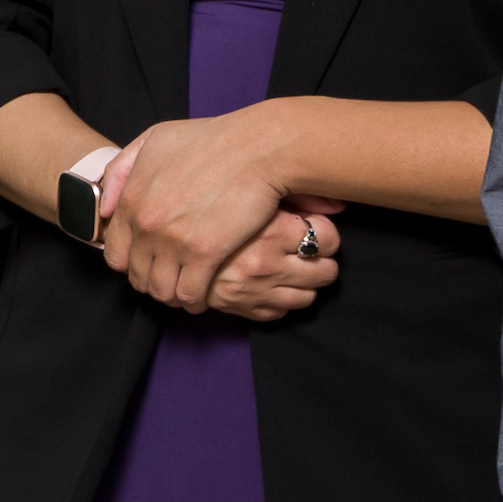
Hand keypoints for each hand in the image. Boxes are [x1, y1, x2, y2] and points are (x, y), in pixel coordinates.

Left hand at [95, 108, 297, 313]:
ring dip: (171, 294)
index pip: (114, 254)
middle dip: (151, 280)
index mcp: (132, 200)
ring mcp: (174, 242)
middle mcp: (146, 225)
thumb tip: (107, 207)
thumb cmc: (211, 139)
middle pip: (137, 277)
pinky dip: (194, 300)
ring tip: (184, 289)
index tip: (148, 261)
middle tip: (169, 277)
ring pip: (160, 291)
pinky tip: (201, 295)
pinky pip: (189, 294)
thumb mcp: (154, 140)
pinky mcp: (205, 254)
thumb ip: (122, 170)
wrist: (258, 148)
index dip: (131, 262)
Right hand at [202, 200, 347, 324]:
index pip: (328, 238)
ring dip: (305, 284)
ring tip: (294, 269)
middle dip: (323, 262)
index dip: (327, 233)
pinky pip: (279, 312)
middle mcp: (265, 262)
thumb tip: (339, 203)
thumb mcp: (252, 189)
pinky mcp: (242, 307)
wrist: (163, 232)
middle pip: (326, 272)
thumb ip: (295, 194)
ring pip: (308, 298)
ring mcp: (254, 288)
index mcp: (271, 230)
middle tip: (311, 252)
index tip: (317, 229)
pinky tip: (272, 284)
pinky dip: (279, 300)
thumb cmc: (207, 201)